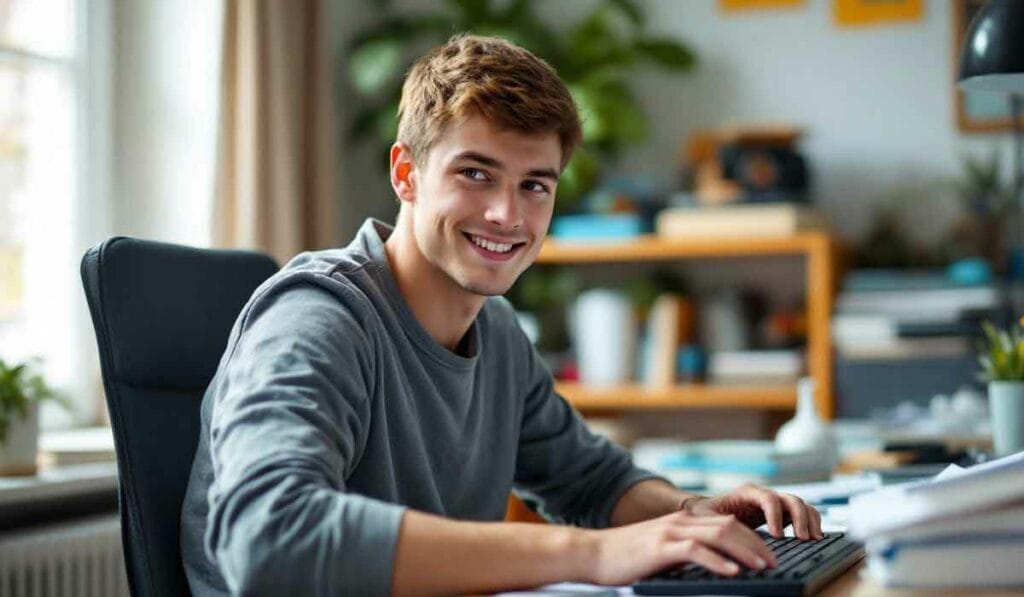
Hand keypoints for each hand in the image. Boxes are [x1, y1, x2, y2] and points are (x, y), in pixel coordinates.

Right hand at [582, 510, 777, 585]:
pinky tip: (732, 571)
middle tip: (775, 562)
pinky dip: (717, 561)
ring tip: (763, 566)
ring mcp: (670, 533)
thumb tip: (714, 566)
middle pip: (729, 526)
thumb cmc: (625, 557)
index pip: (726, 524)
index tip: (769, 556)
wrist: (593, 553)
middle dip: (756, 544)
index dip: (752, 538)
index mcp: (682, 522)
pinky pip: (695, 551)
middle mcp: (680, 522)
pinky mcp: (660, 548)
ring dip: (744, 551)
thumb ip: (685, 552)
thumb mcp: (661, 550)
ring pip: (718, 535)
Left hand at [684, 483, 822, 539]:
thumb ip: (714, 523)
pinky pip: (803, 513)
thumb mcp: (706, 516)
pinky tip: (814, 538)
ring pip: (800, 504)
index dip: (775, 515)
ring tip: (813, 539)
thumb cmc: (706, 513)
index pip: (768, 498)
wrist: (710, 511)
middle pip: (790, 499)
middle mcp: (764, 495)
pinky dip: (812, 522)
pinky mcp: (781, 513)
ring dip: (810, 520)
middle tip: (802, 538)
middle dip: (799, 518)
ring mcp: (775, 503)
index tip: (777, 536)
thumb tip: (722, 536)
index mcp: (747, 492)